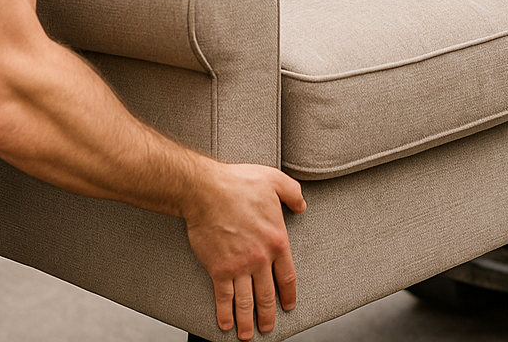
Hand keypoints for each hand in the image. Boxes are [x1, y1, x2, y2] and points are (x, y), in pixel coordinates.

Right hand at [183, 162, 305, 338]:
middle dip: (268, 315)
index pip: (287, 276)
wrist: (206, 190)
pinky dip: (225, 313)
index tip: (288, 306)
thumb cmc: (238, 183)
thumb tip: (302, 204)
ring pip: (247, 301)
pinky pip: (224, 297)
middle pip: (267, 295)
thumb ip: (293, 193)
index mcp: (277, 240)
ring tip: (248, 334)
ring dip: (248, 321)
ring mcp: (239, 266)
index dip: (288, 294)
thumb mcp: (275, 181)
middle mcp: (260, 258)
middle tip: (268, 327)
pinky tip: (226, 324)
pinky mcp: (218, 269)